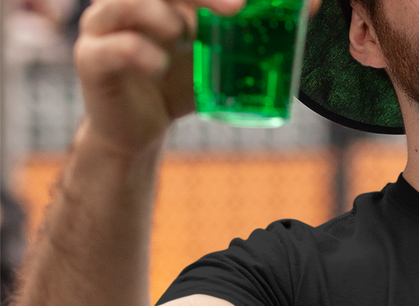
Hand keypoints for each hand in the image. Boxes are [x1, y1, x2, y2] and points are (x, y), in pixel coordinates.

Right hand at [74, 0, 244, 154]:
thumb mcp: (207, 60)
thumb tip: (280, 19)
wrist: (139, 131)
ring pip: (125, 4)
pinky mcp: (91, 60)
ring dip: (162, 15)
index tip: (244, 4)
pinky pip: (114, 47)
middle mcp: (119, 4)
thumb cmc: (172, 86)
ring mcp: (100, 29)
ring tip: (184, 35)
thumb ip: (231, 38)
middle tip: (234, 10)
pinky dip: (140, 53)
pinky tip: (158, 65)